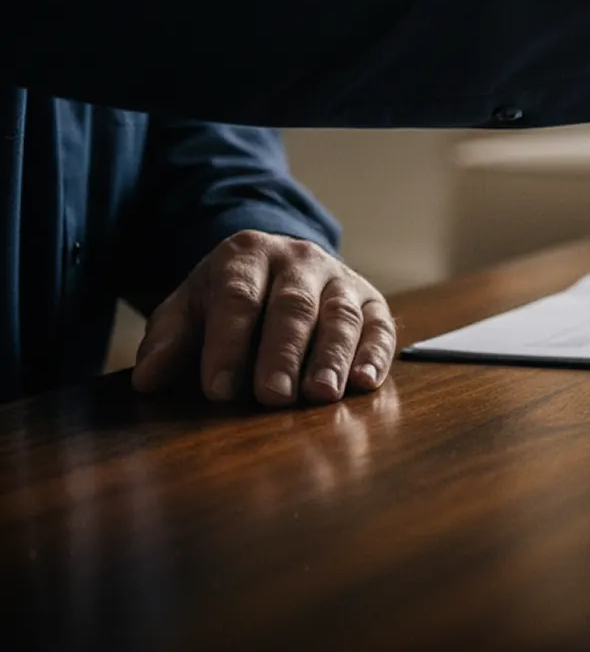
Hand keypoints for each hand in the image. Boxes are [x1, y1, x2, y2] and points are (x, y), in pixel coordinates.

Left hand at [130, 230, 395, 405]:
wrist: (279, 267)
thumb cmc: (228, 299)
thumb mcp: (190, 309)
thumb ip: (169, 340)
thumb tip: (148, 378)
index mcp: (247, 254)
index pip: (237, 298)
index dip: (228, 344)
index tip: (219, 389)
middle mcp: (300, 259)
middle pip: (292, 306)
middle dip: (282, 354)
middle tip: (272, 397)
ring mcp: (340, 278)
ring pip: (340, 316)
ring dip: (332, 357)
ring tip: (320, 395)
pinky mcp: (372, 301)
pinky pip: (379, 326)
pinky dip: (374, 355)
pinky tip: (363, 382)